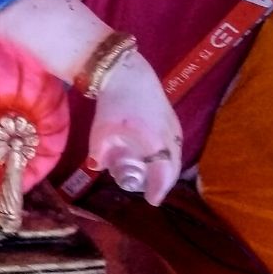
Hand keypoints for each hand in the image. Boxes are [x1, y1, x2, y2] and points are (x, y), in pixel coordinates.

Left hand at [86, 52, 181, 204]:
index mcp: (155, 142)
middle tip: (154, 192)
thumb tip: (96, 167)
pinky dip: (170, 154)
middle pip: (173, 166)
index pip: (163, 174)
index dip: (159, 189)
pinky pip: (176, 143)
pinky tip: (159, 156)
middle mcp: (170, 136)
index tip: (152, 201)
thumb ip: (98, 152)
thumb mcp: (101, 130)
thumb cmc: (113, 103)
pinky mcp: (172, 116)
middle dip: (165, 181)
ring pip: (176, 154)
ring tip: (156, 177)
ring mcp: (174, 125)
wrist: (126, 72)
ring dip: (168, 167)